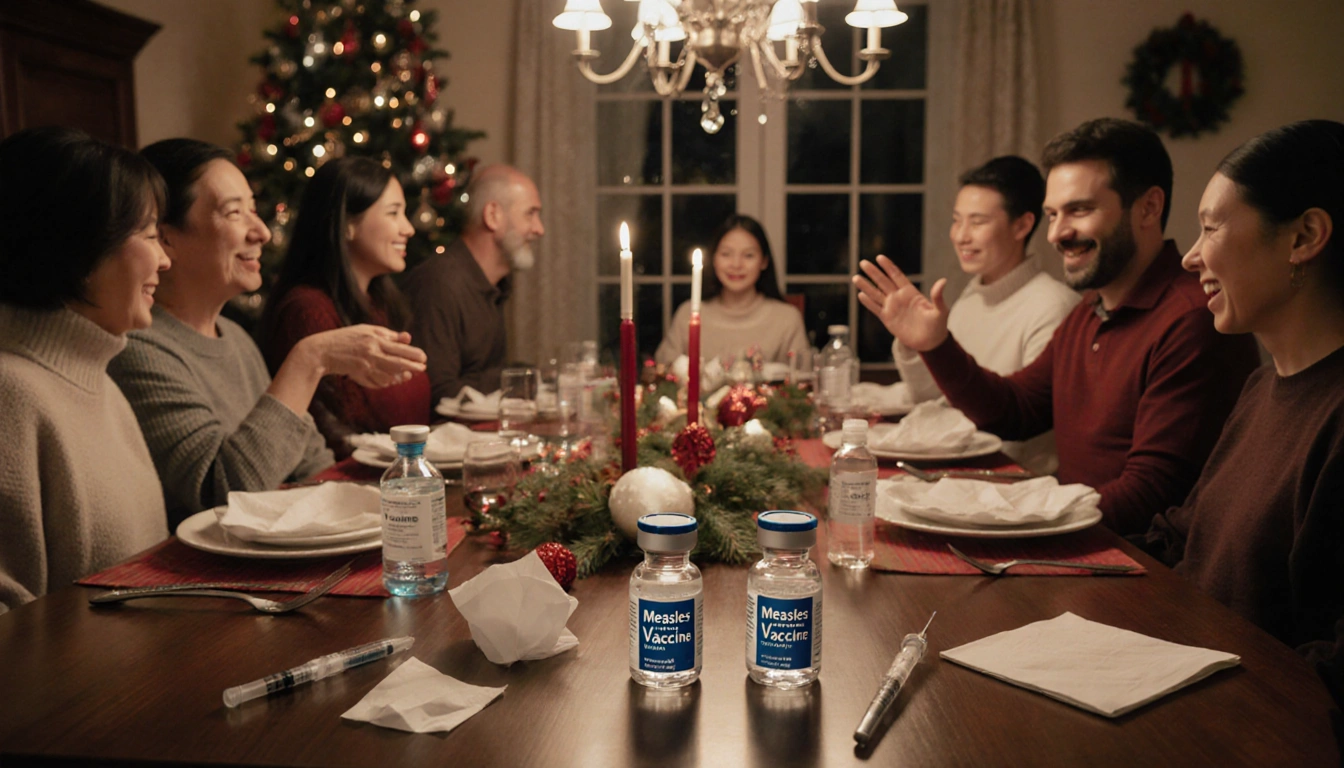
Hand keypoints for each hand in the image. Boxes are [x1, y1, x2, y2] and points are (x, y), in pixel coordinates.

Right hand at [300, 325, 427, 388]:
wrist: (322, 351)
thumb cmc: (346, 338)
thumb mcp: (367, 330)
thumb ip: (388, 335)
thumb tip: (407, 337)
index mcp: (374, 340)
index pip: (401, 348)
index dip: (415, 355)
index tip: (423, 358)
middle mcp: (371, 353)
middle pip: (398, 363)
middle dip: (413, 367)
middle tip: (422, 369)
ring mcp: (365, 367)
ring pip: (390, 376)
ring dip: (401, 377)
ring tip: (408, 376)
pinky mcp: (359, 376)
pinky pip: (377, 383)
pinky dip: (386, 382)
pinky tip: (392, 380)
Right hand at [853, 255, 949, 351]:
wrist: (930, 342)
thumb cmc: (938, 325)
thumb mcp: (940, 310)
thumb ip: (938, 296)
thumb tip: (943, 281)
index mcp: (911, 292)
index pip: (897, 276)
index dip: (888, 267)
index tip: (879, 257)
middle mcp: (899, 298)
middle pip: (883, 282)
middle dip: (873, 272)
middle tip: (863, 263)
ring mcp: (892, 308)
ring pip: (876, 294)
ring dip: (866, 286)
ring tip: (855, 277)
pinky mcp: (887, 319)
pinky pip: (875, 309)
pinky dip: (868, 302)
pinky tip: (860, 295)